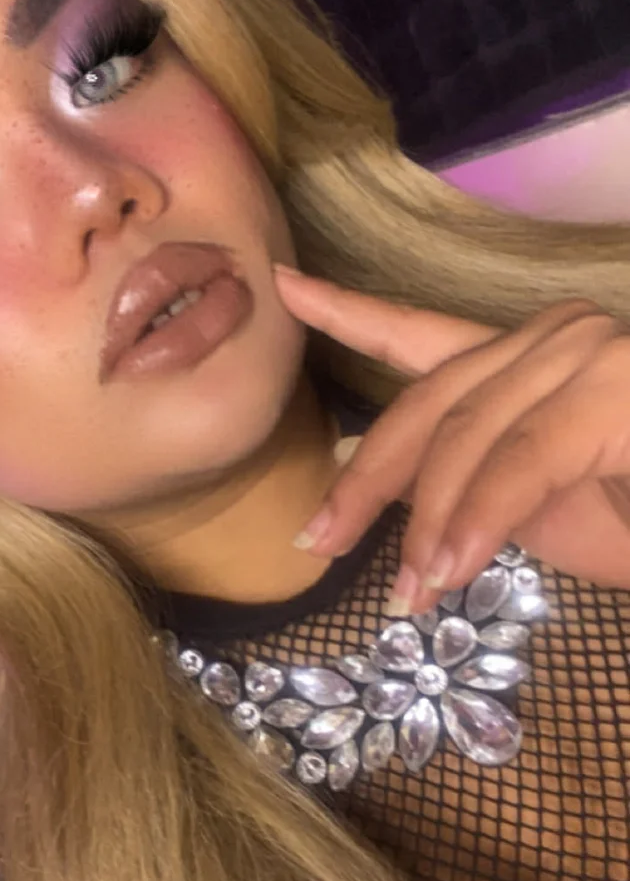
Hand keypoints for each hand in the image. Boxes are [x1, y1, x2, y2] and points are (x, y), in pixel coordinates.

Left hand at [274, 264, 629, 613]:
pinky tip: (450, 567)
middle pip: (430, 402)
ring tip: (408, 591)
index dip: (350, 311)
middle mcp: (557, 337)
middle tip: (317, 542)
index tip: (285, 289)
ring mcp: (592, 355)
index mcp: (533, 357)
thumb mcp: (547, 510)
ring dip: (430, 520)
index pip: (422, 335)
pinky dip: (479, 518)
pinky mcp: (617, 394)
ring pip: (470, 435)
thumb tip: (401, 503)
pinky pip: (523, 462)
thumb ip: (474, 489)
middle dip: (367, 478)